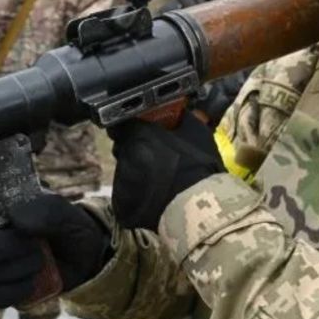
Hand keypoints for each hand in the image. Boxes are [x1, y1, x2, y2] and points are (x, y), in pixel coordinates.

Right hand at [0, 194, 111, 308]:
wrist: (84, 257)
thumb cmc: (67, 226)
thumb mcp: (64, 212)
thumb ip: (44, 211)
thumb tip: (15, 218)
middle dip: (4, 248)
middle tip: (34, 245)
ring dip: (17, 269)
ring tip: (41, 260)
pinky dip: (16, 291)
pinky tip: (33, 281)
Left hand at [108, 116, 221, 230]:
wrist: (196, 207)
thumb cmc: (198, 167)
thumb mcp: (196, 132)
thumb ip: (182, 118)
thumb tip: (180, 112)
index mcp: (139, 135)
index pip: (125, 124)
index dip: (136, 128)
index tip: (147, 132)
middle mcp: (124, 156)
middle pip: (124, 148)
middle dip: (137, 150)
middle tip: (158, 157)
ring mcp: (121, 181)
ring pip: (125, 171)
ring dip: (137, 172)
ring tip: (158, 180)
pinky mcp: (121, 204)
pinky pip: (126, 193)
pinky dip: (136, 193)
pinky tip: (154, 196)